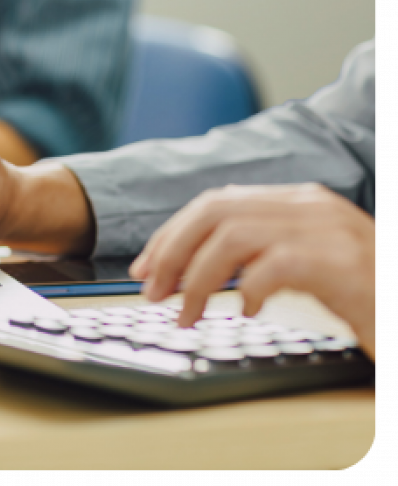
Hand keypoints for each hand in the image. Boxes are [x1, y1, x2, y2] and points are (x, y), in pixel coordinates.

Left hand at [130, 184, 378, 362]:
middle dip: (172, 251)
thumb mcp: (307, 266)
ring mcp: (330, 230)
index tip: (146, 269)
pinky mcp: (343, 263)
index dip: (172, 235)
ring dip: (197, 278)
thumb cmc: (369, 297)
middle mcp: (312, 206)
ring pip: (233, 237)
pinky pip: (274, 266)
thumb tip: (193, 268)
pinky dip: (247, 289)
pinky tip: (246, 312)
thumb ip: (261, 253)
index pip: (216, 203)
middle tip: (153, 292)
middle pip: (215, 211)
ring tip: (188, 313)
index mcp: (299, 202)